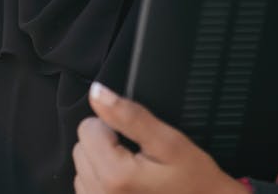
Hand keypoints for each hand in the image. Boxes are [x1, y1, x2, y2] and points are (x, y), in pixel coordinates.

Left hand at [73, 82, 248, 193]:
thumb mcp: (169, 142)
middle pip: (82, 147)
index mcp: (114, 176)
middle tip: (140, 158)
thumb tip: (97, 92)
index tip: (137, 141)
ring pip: (83, 167)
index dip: (114, 127)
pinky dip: (103, 182)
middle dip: (107, 145)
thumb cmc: (195, 182)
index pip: (88, 127)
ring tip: (136, 173)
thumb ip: (130, 115)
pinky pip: (87, 187)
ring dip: (104, 164)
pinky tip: (129, 186)